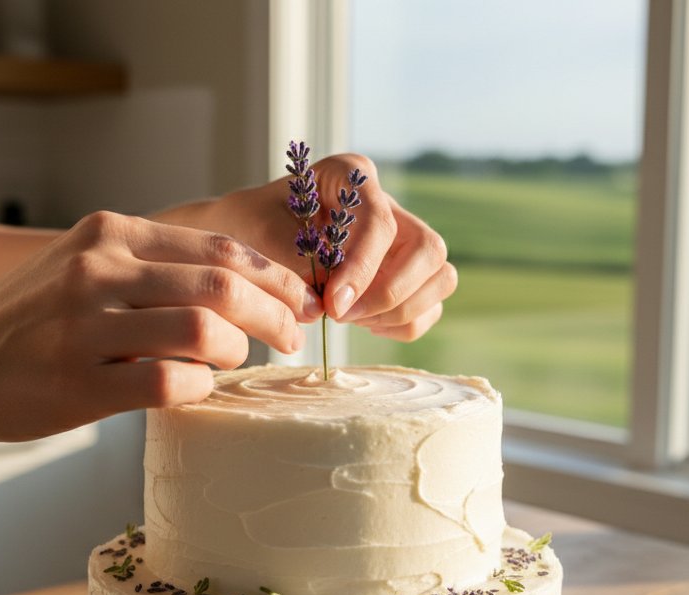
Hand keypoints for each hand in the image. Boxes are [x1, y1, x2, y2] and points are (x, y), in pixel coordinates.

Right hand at [0, 211, 321, 442]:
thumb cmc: (22, 323)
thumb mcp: (79, 268)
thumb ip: (147, 269)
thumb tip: (239, 292)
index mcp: (109, 234)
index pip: (218, 247)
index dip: (274, 278)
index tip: (298, 301)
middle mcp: (99, 269)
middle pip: (224, 285)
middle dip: (275, 315)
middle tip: (290, 339)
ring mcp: (86, 325)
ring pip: (205, 331)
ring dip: (237, 353)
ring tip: (233, 365)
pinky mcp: (78, 382)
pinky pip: (172, 384)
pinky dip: (200, 389)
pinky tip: (195, 391)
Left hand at [208, 153, 455, 340]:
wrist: (248, 238)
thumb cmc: (252, 227)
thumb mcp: (261, 235)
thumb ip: (297, 259)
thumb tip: (333, 295)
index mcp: (353, 175)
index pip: (381, 221)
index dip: (363, 267)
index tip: (333, 304)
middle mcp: (389, 204)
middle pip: (430, 249)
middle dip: (391, 292)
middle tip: (342, 316)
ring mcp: (404, 241)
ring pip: (440, 278)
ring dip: (400, 310)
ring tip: (349, 319)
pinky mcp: (408, 275)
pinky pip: (428, 308)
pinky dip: (401, 325)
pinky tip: (362, 322)